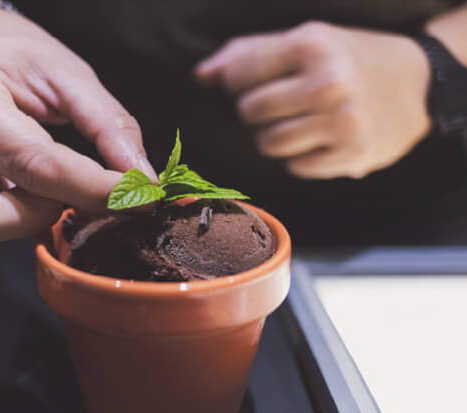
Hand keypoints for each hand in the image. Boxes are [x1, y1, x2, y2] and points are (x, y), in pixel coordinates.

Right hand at [0, 8, 155, 243]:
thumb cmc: (16, 54)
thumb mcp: (68, 73)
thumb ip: (108, 125)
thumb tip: (142, 181)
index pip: (32, 164)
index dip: (93, 189)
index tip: (141, 197)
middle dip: (45, 215)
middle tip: (80, 189)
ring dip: (35, 214)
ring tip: (56, 178)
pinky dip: (23, 210)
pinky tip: (37, 184)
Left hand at [195, 22, 431, 178]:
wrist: (416, 85)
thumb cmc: (346, 60)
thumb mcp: (303, 41)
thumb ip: (247, 53)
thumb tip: (200, 77)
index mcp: (312, 46)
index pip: (237, 75)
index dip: (235, 82)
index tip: (250, 82)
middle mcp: (328, 84)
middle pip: (249, 112)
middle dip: (254, 111)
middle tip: (277, 105)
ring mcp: (342, 123)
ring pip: (268, 144)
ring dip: (272, 137)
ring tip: (294, 123)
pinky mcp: (351, 156)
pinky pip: (296, 166)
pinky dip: (299, 157)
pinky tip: (317, 139)